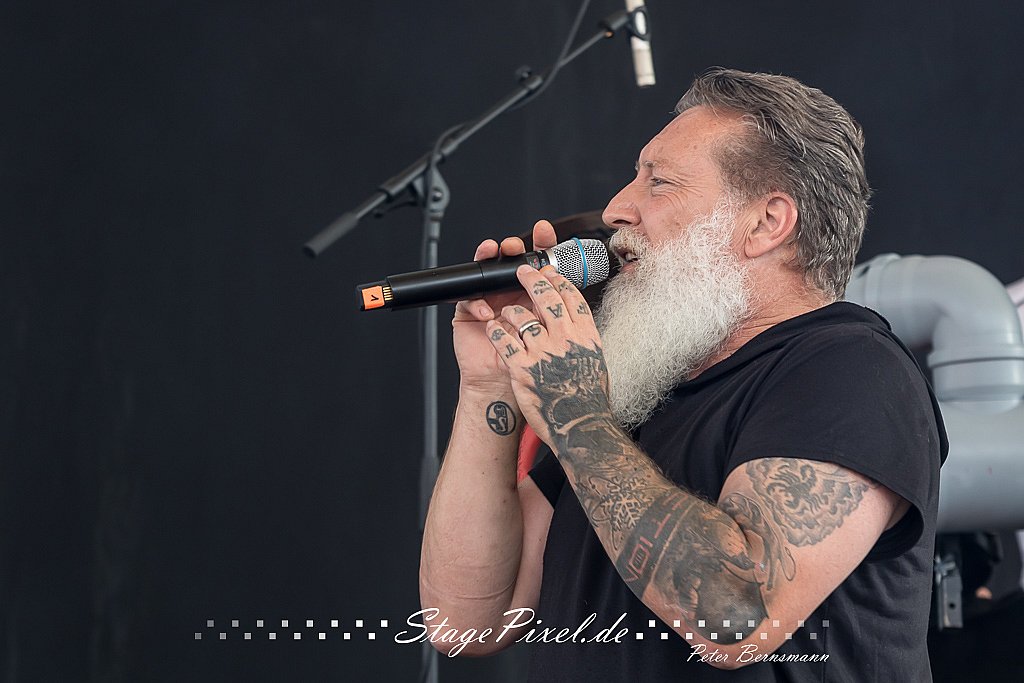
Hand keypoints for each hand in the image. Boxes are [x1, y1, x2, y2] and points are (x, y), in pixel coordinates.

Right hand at [452, 220, 557, 393]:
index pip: (536, 261)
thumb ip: (550, 302)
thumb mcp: (546, 328)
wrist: (505, 384)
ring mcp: (488, 300)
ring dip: (488, 261)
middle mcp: (509, 292)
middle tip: (514, 245)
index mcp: (532, 292)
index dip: (540, 243)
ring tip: (493, 255)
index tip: (544, 230)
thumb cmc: (529, 359)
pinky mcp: (468, 313)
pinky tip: (488, 314)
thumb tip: (555, 273)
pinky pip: (469, 300)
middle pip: (508, 261)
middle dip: (511, 248)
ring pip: (485, 272)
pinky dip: (478, 304)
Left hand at [483, 264, 612, 447]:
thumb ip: (582, 338)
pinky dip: (495, 331)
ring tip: (505, 312)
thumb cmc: (587, 399)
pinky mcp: (521, 368)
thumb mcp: (594, 360)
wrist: (580, 427)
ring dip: (509, 311)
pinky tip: (493, 328)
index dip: (557, 279)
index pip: (571, 296)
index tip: (549, 272)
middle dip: (530, 278)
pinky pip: (502, 339)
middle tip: (521, 272)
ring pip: (519, 316)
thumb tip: (574, 321)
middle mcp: (564, 339)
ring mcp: (542, 352)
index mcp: (585, 335)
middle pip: (545, 296)